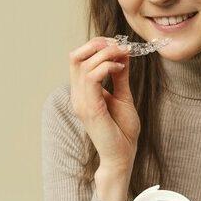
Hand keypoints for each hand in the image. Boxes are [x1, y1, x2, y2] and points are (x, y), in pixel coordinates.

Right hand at [69, 36, 140, 170]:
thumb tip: (121, 52)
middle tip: (120, 45)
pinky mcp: (90, 108)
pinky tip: (120, 68)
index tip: (119, 44)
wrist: (122, 156)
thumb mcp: (123, 95)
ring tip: (124, 54)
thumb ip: (119, 75)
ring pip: (84, 64)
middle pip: (76, 56)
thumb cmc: (122, 130)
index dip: (96, 45)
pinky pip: (92, 77)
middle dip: (98, 44)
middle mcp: (77, 94)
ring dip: (106, 53)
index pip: (78, 58)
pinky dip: (107, 67)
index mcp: (82, 91)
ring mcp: (81, 101)